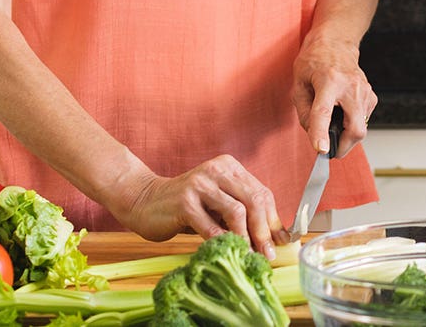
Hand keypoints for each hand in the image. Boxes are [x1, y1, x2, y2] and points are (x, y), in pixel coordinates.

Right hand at [110, 156, 285, 255]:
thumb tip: (275, 238)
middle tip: (267, 255)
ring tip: (248, 256)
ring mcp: (200, 184)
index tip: (280, 243)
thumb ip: (242, 215)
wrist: (144, 201)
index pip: (262, 192)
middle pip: (254, 200)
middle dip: (264, 231)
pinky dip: (222, 242)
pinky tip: (226, 253)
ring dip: (246, 238)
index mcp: (230, 167)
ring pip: (237, 212)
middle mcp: (217, 170)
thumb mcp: (217, 205)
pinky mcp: (185, 202)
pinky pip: (211, 226)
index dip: (273, 220)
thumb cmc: (186, 207)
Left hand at [292, 35, 376, 155]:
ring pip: (361, 128)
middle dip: (343, 146)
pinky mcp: (371, 96)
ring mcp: (364, 91)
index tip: (321, 151)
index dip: (321, 134)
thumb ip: (303, 111)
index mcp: (328, 80)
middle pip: (355, 128)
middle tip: (330, 150)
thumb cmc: (315, 60)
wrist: (336, 43)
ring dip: (346, 135)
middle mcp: (351, 86)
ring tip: (333, 124)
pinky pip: (364, 120)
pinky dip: (353, 124)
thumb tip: (313, 134)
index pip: (324, 112)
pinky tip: (343, 113)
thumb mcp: (298, 83)